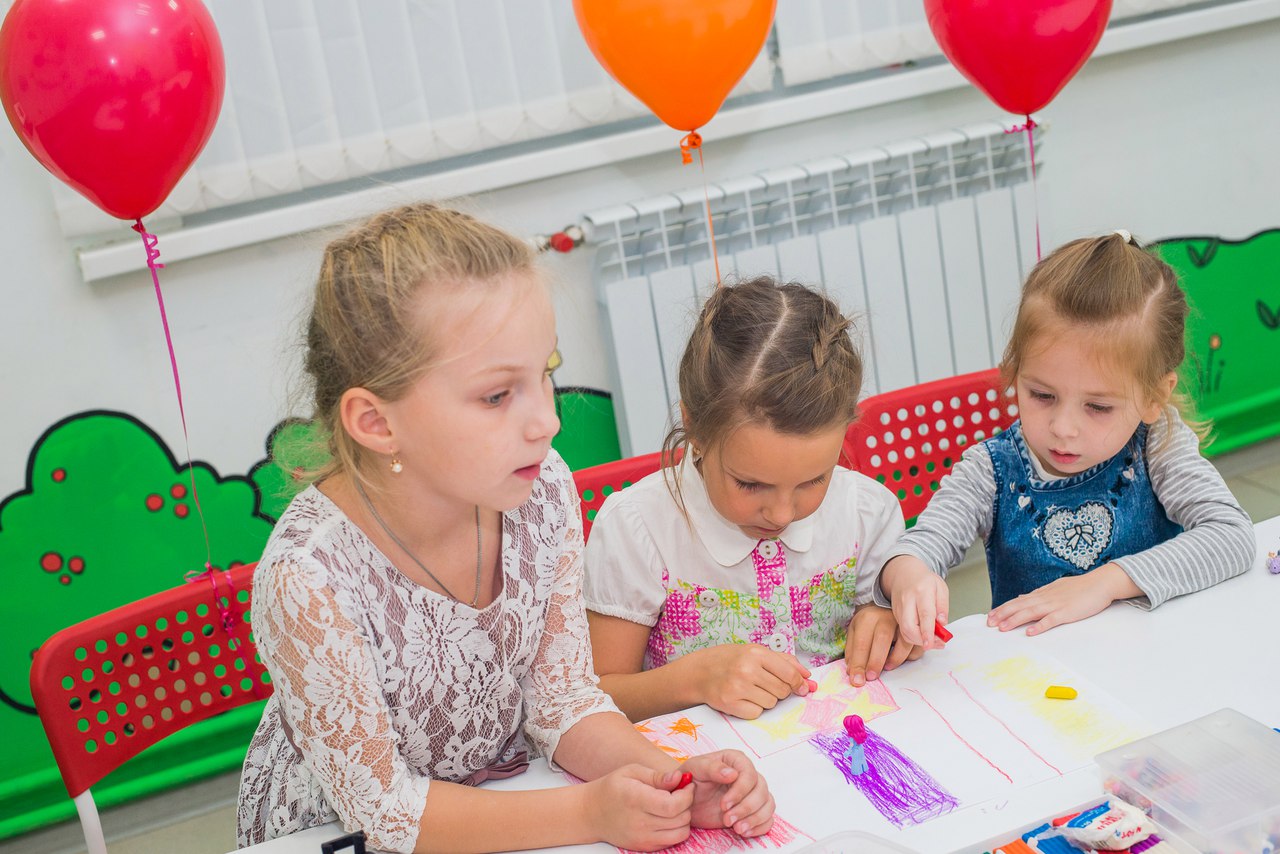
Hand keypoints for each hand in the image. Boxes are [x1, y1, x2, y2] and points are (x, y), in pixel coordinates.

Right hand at [584, 764, 692, 850]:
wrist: (592, 813)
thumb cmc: (612, 787)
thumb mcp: (632, 771)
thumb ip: (657, 776)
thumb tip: (679, 778)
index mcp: (636, 799)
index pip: (672, 805)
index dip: (686, 795)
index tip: (686, 784)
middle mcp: (640, 823)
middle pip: (680, 819)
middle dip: (687, 804)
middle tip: (681, 792)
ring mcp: (642, 838)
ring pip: (680, 833)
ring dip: (684, 818)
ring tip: (674, 806)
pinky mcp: (644, 846)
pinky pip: (671, 841)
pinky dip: (676, 829)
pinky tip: (667, 817)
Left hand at [681, 750, 774, 837]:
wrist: (688, 800)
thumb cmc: (692, 780)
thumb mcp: (696, 769)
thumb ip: (713, 768)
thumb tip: (732, 773)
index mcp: (737, 761)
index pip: (749, 774)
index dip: (740, 791)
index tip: (724, 805)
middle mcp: (749, 775)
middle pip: (761, 791)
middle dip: (746, 809)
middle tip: (728, 820)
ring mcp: (753, 793)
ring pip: (768, 805)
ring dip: (754, 819)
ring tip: (737, 828)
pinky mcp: (753, 810)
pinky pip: (768, 818)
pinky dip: (760, 827)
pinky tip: (744, 831)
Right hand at [690, 644, 810, 719]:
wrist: (699, 672)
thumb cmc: (730, 660)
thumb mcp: (756, 652)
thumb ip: (785, 662)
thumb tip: (808, 678)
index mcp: (756, 653)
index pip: (789, 673)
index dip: (799, 683)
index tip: (802, 688)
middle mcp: (747, 669)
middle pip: (782, 691)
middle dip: (779, 690)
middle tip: (765, 684)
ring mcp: (737, 687)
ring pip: (771, 703)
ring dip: (766, 699)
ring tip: (751, 689)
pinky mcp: (730, 703)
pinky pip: (757, 713)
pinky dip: (753, 708)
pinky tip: (743, 698)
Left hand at [844, 605, 922, 685]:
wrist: (884, 608)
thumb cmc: (868, 624)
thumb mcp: (855, 632)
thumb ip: (852, 651)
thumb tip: (853, 673)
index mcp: (867, 618)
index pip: (861, 643)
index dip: (858, 664)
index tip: (857, 680)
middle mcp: (885, 618)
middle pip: (882, 639)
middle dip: (876, 662)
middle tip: (871, 677)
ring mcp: (903, 623)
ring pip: (903, 642)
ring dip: (895, 659)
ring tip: (887, 668)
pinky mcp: (915, 630)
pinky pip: (916, 646)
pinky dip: (910, 657)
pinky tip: (901, 660)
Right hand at [882, 555, 949, 648]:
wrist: (903, 573)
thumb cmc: (924, 581)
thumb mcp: (940, 588)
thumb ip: (943, 606)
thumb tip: (942, 623)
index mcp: (922, 591)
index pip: (925, 615)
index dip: (928, 632)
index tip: (931, 644)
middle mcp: (907, 601)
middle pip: (909, 627)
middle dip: (922, 640)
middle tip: (936, 643)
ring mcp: (899, 608)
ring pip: (905, 631)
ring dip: (919, 640)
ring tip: (932, 640)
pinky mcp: (895, 615)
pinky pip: (903, 631)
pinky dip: (914, 637)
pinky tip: (923, 635)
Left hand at [987, 563, 1136, 635]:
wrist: (1100, 583)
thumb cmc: (1079, 587)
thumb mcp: (1054, 588)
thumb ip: (1038, 593)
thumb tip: (1022, 596)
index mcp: (1042, 593)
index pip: (1018, 600)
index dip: (1003, 608)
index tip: (990, 615)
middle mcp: (1045, 598)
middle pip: (1019, 606)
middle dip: (1002, 614)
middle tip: (989, 623)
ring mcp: (1055, 605)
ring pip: (1030, 612)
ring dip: (1015, 620)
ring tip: (1002, 628)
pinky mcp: (1067, 613)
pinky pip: (1051, 620)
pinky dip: (1039, 626)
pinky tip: (1029, 632)